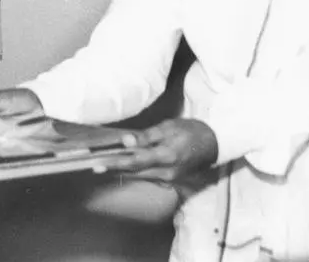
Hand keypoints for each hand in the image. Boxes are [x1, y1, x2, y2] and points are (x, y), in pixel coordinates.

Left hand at [88, 118, 217, 183]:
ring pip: (140, 176)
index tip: (99, 163)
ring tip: (102, 166)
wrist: (215, 145)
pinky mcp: (171, 181)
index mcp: (167, 156)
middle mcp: (167, 172)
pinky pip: (148, 177)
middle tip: (93, 165)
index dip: (116, 163)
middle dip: (113, 169)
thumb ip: (146, 136)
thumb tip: (126, 140)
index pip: (135, 161)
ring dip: (121, 171)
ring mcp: (170, 179)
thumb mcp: (168, 127)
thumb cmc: (191, 131)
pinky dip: (134, 172)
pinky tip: (122, 167)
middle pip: (134, 172)